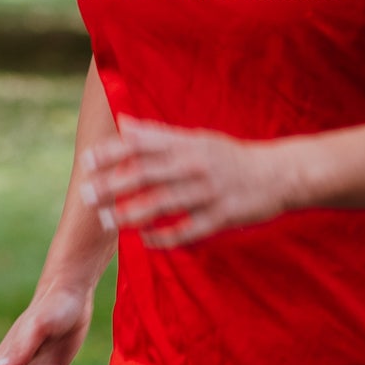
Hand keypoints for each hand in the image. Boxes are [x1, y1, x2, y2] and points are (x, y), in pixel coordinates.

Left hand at [78, 121, 308, 248]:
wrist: (280, 173)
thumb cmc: (230, 157)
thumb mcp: (198, 138)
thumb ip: (159, 134)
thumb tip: (124, 123)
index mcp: (188, 144)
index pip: (142, 144)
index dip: (112, 152)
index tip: (87, 160)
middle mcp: (195, 165)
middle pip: (146, 174)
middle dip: (113, 185)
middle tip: (85, 195)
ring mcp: (209, 192)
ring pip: (163, 204)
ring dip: (131, 214)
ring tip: (107, 221)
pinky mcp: (222, 216)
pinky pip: (187, 230)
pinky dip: (164, 237)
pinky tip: (145, 241)